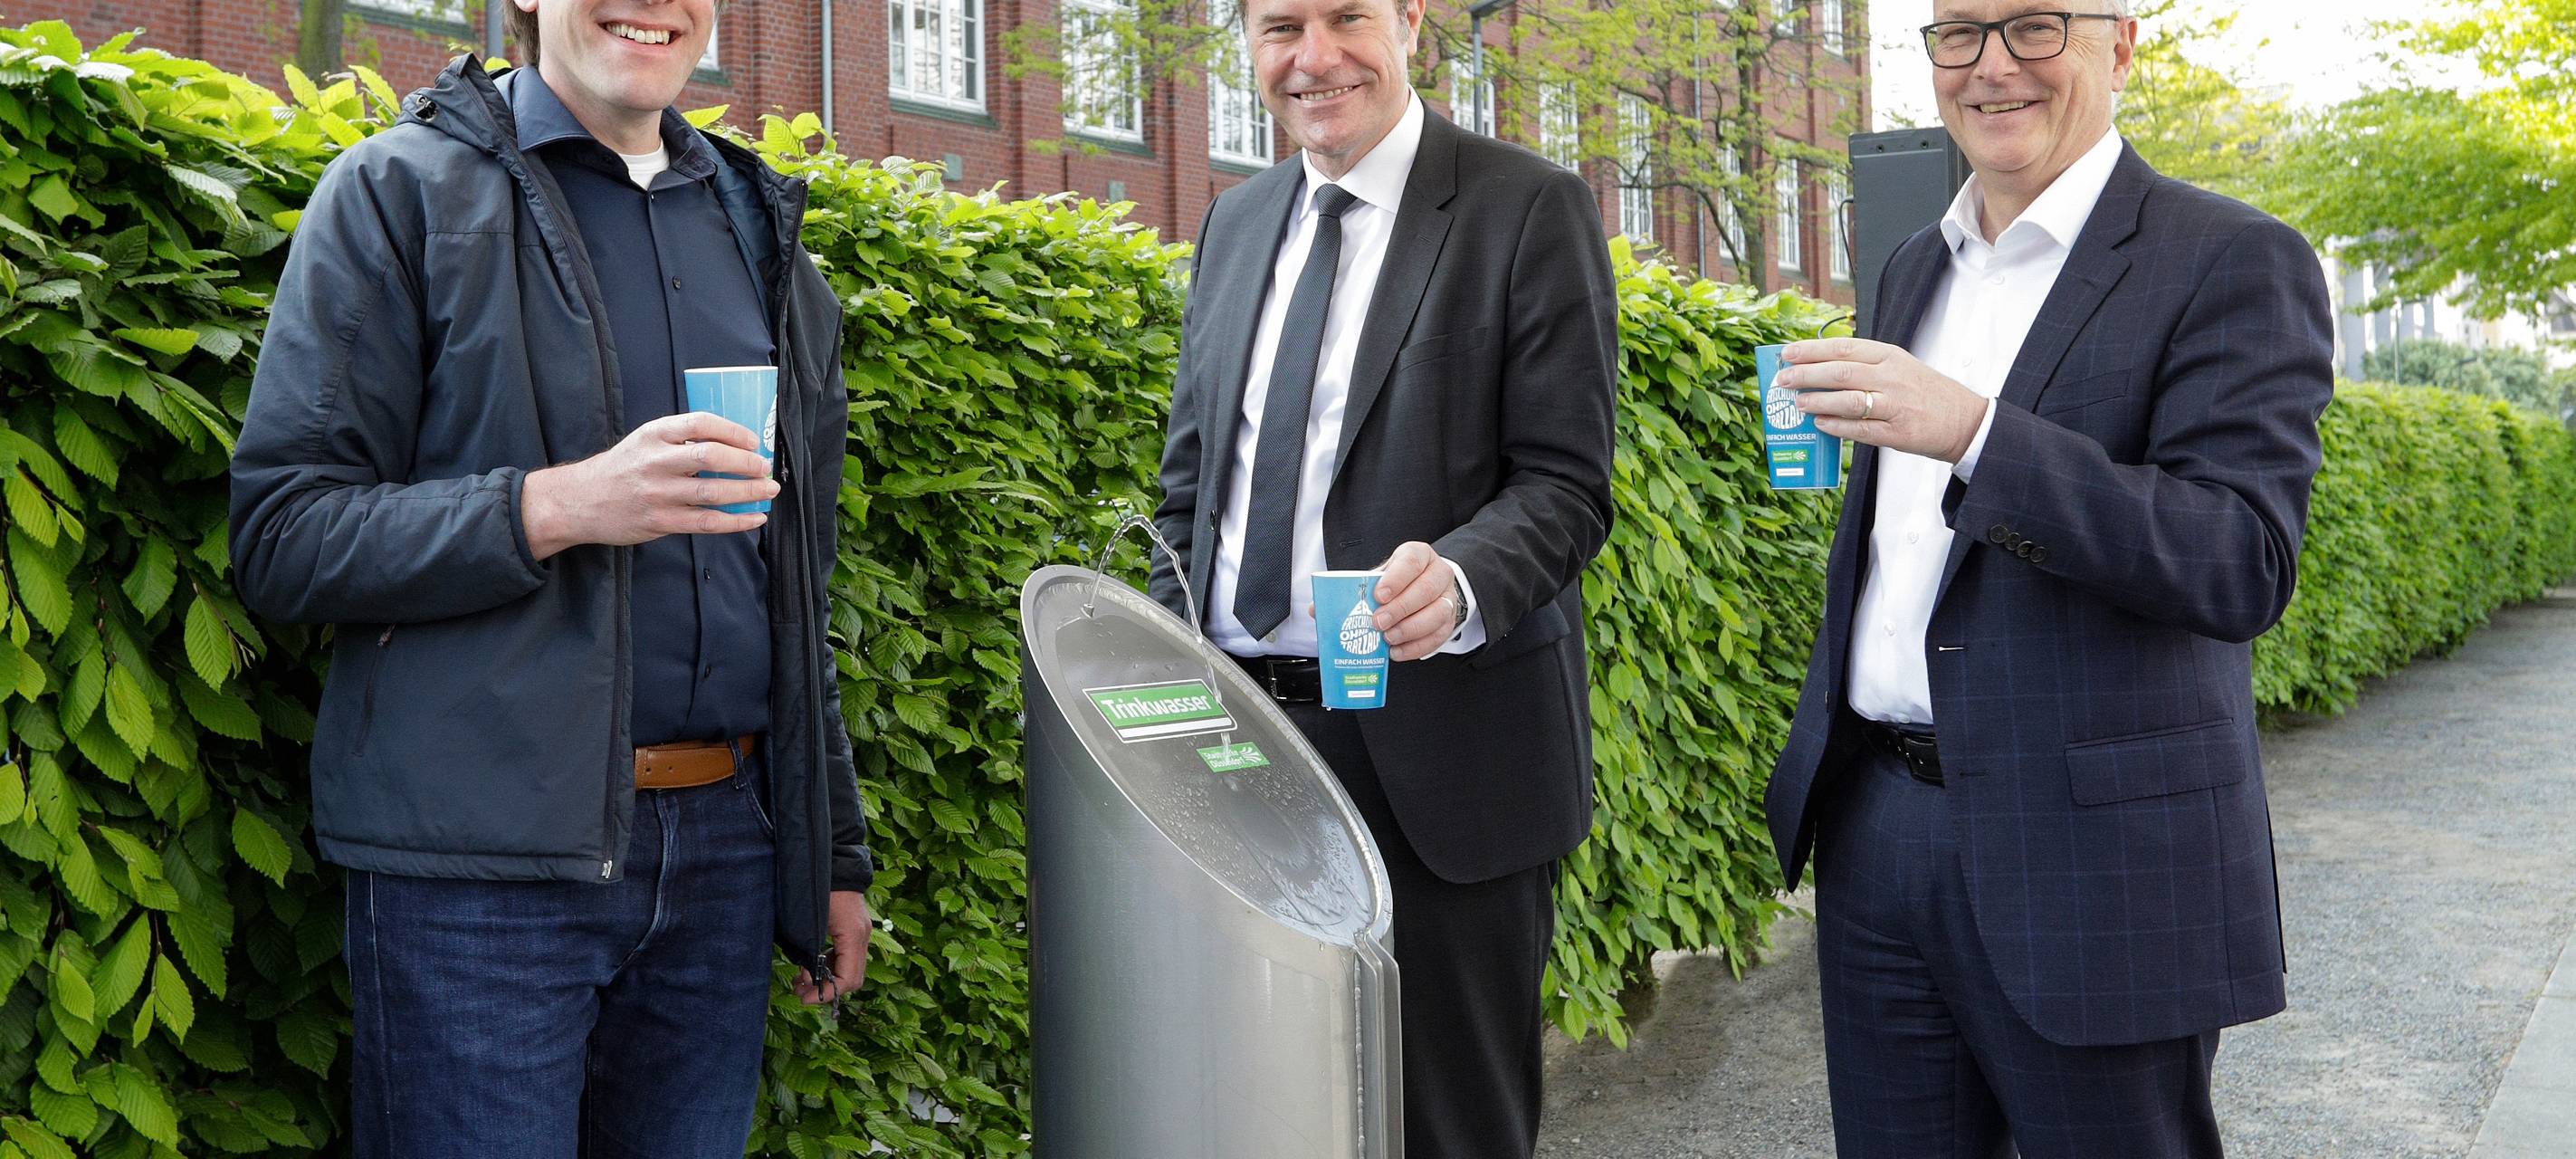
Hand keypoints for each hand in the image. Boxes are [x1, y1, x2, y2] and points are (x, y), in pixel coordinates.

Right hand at [521, 412, 777, 559]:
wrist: (579, 501)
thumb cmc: (621, 468)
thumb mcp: (644, 441)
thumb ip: (681, 439)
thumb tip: (734, 444)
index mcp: (654, 434)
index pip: (701, 423)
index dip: (733, 431)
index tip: (753, 441)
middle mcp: (655, 461)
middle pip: (710, 457)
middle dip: (747, 463)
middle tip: (766, 467)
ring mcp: (658, 494)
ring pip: (712, 492)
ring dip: (748, 492)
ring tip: (770, 490)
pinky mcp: (660, 522)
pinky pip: (706, 522)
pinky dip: (736, 521)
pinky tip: (755, 518)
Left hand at [793, 890, 870, 1004]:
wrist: (834, 862)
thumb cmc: (819, 888)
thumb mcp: (811, 922)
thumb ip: (811, 951)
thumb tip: (807, 976)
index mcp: (853, 936)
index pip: (848, 979)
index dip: (826, 993)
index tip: (804, 997)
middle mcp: (862, 937)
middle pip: (852, 979)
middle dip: (826, 990)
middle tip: (800, 991)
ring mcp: (861, 933)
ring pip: (850, 969)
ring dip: (827, 979)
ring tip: (801, 980)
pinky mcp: (854, 930)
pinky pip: (847, 957)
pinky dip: (830, 966)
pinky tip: (810, 964)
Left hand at [1371, 542, 1461, 662]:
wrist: (1420, 585)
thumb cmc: (1397, 580)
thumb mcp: (1382, 575)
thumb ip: (1366, 587)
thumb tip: (1335, 608)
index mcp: (1420, 555)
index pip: (1411, 562)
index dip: (1395, 580)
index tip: (1379, 596)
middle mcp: (1439, 574)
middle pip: (1426, 590)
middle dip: (1400, 609)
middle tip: (1378, 622)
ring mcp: (1448, 597)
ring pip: (1437, 614)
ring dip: (1409, 629)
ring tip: (1388, 637)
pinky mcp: (1450, 621)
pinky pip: (1437, 636)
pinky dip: (1416, 647)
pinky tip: (1397, 651)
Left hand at [1779, 338, 1991, 462]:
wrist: (1963, 419)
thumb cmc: (1924, 392)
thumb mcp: (1898, 366)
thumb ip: (1864, 365)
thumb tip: (1819, 368)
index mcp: (1889, 356)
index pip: (1844, 347)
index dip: (1812, 350)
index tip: (1787, 353)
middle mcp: (1891, 377)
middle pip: (1840, 372)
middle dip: (1806, 375)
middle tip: (1783, 380)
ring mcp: (1894, 405)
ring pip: (1847, 400)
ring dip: (1817, 401)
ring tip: (1797, 403)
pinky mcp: (1897, 432)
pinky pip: (1860, 429)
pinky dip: (1837, 426)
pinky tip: (1820, 424)